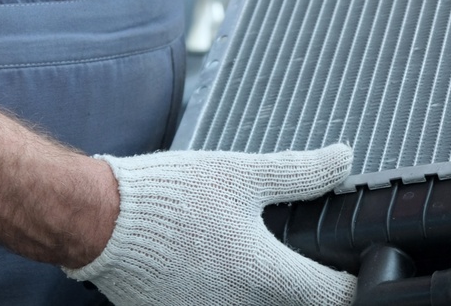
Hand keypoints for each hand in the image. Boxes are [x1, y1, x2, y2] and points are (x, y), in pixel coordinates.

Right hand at [64, 145, 356, 305]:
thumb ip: (300, 173)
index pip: (336, 297)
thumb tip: (344, 160)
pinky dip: (223, 292)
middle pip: (296, 305)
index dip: (350, 279)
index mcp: (268, 276)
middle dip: (301, 282)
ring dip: (260, 289)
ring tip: (240, 253)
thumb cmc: (168, 198)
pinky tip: (210, 265)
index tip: (349, 263)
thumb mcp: (242, 174)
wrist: (99, 221)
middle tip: (293, 251)